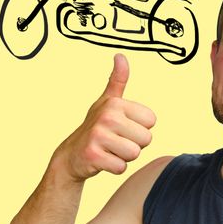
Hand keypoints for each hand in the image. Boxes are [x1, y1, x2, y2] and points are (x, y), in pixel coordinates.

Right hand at [53, 54, 155, 181]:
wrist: (71, 154)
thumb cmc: (96, 126)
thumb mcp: (107, 101)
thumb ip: (118, 80)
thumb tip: (120, 56)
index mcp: (115, 103)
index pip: (151, 121)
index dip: (139, 127)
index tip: (123, 127)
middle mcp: (107, 116)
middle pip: (146, 139)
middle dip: (134, 144)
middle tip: (116, 141)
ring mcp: (98, 136)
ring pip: (134, 154)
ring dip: (125, 156)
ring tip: (110, 149)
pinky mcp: (93, 156)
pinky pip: (121, 167)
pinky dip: (114, 167)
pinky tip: (103, 160)